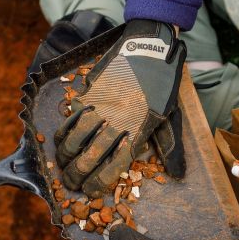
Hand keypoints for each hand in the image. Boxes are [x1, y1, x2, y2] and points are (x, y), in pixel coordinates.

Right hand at [55, 19, 186, 195]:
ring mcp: (101, 107)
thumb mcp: (171, 118)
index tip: (91, 191)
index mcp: (139, 132)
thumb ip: (170, 148)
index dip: (99, 183)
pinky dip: (63, 132)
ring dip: (65, 157)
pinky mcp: (90, 93)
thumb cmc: (162, 86)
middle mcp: (117, 122)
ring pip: (74, 139)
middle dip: (76, 176)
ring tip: (62, 166)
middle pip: (90, 157)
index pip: (114, 167)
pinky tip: (61, 142)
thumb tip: (177, 175)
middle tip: (70, 184)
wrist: (149, 48)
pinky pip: (71, 118)